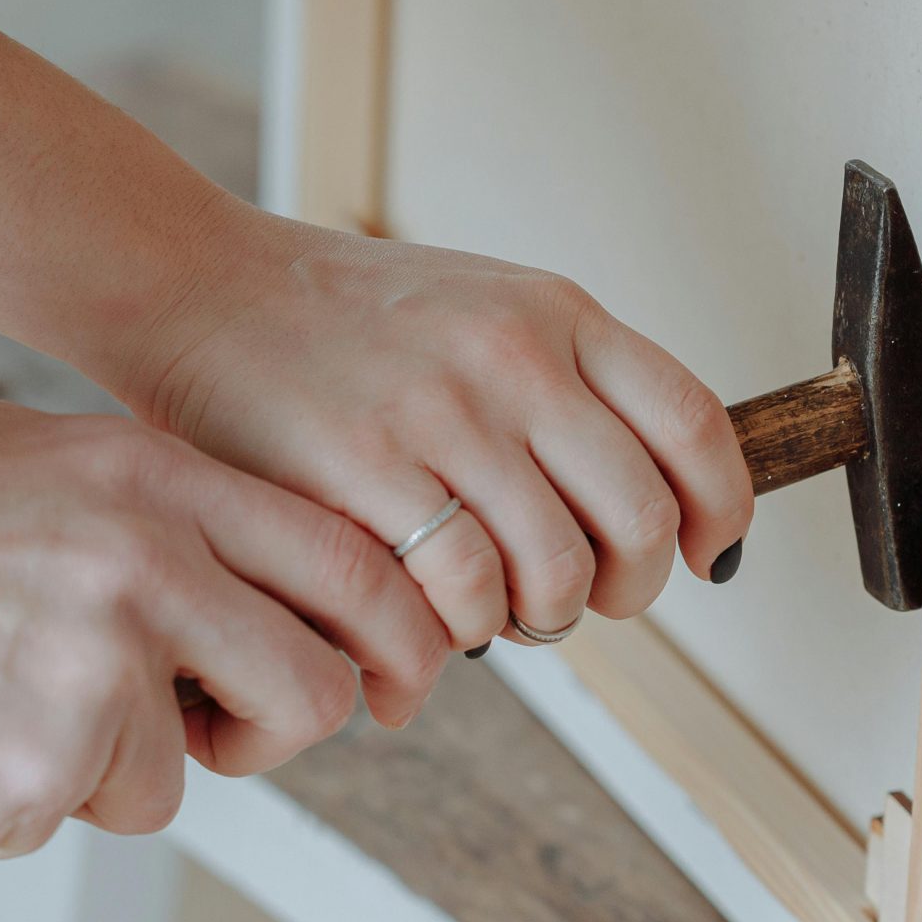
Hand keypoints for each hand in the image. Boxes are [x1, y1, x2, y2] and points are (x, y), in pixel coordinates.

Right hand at [0, 401, 446, 857]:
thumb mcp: (35, 457)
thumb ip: (154, 508)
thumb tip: (249, 572)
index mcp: (155, 482)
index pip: (348, 565)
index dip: (390, 639)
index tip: (377, 680)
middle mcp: (147, 568)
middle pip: (315, 693)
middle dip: (270, 734)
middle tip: (193, 731)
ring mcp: (95, 673)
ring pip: (179, 782)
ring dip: (108, 773)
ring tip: (0, 706)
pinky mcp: (37, 771)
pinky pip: (73, 816)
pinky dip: (17, 801)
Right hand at [134, 209, 752, 650]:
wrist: (202, 287)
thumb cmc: (337, 319)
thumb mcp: (480, 308)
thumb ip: (564, 384)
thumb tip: (650, 506)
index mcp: (555, 314)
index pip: (692, 425)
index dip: (719, 511)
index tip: (703, 555)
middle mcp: (513, 358)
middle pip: (636, 519)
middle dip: (622, 590)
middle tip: (575, 603)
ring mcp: (440, 414)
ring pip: (554, 572)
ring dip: (534, 622)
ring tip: (489, 615)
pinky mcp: (364, 470)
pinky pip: (460, 591)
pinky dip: (457, 634)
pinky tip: (427, 626)